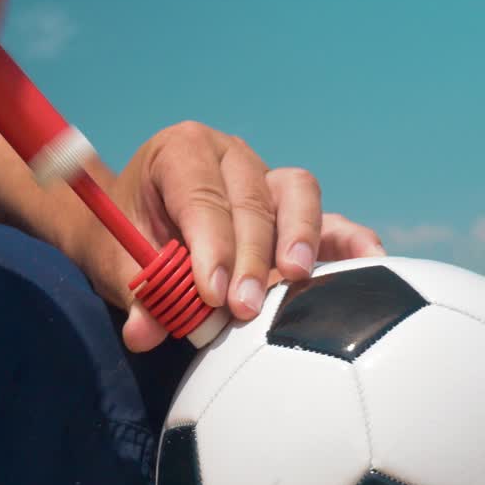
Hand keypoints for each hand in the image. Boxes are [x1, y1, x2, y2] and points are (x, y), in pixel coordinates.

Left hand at [73, 121, 384, 351]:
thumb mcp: (116, 264)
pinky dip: (349, 238)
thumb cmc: (122, 238)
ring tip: (294, 279)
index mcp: (180, 152)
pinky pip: (329, 217)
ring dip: (298, 238)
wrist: (130, 223)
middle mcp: (229, 155)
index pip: (201, 195)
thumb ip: (135, 294)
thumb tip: (144, 332)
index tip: (211, 293)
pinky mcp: (295, 208)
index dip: (210, 244)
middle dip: (250, 258)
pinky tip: (369, 262)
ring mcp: (268, 177)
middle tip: (243, 308)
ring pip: (298, 195)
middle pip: (252, 201)